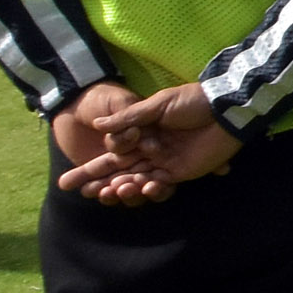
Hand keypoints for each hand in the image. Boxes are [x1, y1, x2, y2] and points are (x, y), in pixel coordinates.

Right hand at [57, 82, 241, 202]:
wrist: (224, 108)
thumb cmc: (192, 101)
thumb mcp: (157, 105)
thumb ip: (129, 119)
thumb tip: (98, 125)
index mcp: (140, 133)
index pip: (110, 154)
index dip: (90, 168)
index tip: (67, 180)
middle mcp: (148, 150)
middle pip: (119, 170)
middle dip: (97, 182)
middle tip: (76, 191)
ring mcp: (164, 162)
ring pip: (136, 179)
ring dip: (121, 186)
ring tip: (108, 192)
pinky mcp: (181, 171)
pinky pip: (160, 184)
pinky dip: (148, 188)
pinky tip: (135, 188)